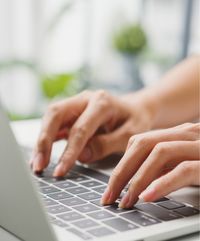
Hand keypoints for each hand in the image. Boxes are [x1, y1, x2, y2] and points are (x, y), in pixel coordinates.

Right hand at [30, 90, 154, 176]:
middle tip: (39, 165)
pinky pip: (55, 123)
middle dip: (44, 141)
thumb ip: (106, 145)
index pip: (80, 129)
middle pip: (56, 114)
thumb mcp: (130, 134)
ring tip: (36, 163)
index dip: (69, 151)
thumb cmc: (136, 121)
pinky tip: (42, 155)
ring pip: (51, 117)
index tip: (60, 171)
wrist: (136, 109)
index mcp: (102, 103)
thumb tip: (81, 157)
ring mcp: (77, 103)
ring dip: (41, 140)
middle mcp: (85, 99)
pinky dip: (47, 139)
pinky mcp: (73, 111)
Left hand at [101, 123, 199, 207]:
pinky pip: (183, 169)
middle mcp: (187, 133)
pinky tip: (148, 196)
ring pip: (159, 153)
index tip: (112, 186)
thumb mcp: (183, 161)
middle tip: (110, 195)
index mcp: (177, 133)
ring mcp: (199, 145)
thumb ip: (163, 165)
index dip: (122, 163)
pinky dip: (163, 183)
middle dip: (122, 171)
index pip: (140, 141)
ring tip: (126, 200)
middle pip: (143, 144)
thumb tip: (136, 180)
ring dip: (138, 178)